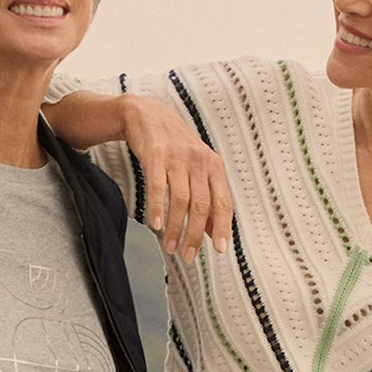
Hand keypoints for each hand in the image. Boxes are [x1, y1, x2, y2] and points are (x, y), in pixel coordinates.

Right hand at [117, 96, 235, 256]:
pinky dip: (157, 208)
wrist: (148, 116)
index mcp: (214, 166)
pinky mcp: (156, 156)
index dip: (222, 227)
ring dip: (175, 228)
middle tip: (188, 255)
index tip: (220, 249)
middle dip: (195, 235)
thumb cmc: (174, 146)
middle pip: (202, 205)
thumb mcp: (196, 168)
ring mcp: (178, 158)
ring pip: (181, 200)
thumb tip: (213, 230)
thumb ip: (206, 197)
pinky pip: (158, 187)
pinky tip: (155, 224)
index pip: (223, 202)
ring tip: (169, 246)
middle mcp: (200, 162)